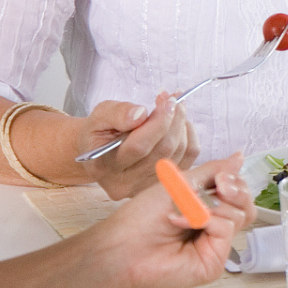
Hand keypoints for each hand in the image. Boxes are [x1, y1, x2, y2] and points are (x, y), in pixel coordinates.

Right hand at [78, 95, 197, 199]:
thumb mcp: (99, 116)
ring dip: (182, 126)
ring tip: (174, 108)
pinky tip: (179, 124)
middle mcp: (124, 183)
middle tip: (173, 100)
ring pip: (177, 155)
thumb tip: (140, 114)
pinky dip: (189, 138)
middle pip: (162, 151)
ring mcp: (145, 188)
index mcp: (103, 166)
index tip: (168, 100)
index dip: (159, 122)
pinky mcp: (161, 185)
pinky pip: (187, 161)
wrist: (100, 151)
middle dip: (173, 120)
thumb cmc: (99, 131)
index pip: (139, 146)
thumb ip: (117, 113)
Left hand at [88, 154, 251, 287]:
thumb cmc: (141, 217)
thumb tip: (239, 159)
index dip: (234, 181)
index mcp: (205, 209)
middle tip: (217, 187)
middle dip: (233, 189)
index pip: (238, 193)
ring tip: (184, 209)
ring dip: (211, 204)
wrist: (121, 246)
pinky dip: (205, 219)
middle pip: (246, 205)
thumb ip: (213, 171)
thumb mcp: (181, 184)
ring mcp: (214, 247)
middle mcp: (212, 228)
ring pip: (240, 214)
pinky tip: (180, 222)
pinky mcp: (213, 263)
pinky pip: (226, 229)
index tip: (221, 177)